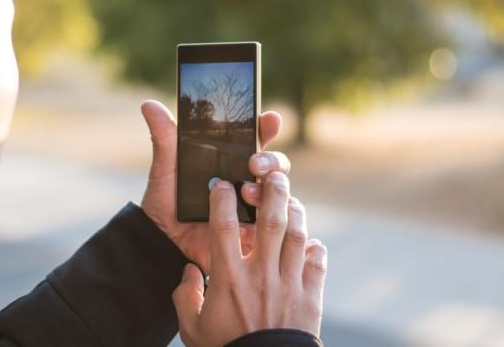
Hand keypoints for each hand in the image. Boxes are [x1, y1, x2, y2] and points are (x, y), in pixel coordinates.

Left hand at [140, 100, 289, 272]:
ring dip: (269, 191)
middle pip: (275, 165)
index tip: (269, 119)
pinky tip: (250, 224)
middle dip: (271, 160)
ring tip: (247, 193)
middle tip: (254, 163)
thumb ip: (164, 139)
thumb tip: (149, 105)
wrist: (161, 244)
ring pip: (279, 194)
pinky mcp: (251, 235)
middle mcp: (246, 182)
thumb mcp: (165, 171)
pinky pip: (273, 228)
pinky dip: (267, 222)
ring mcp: (252, 208)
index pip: (256, 138)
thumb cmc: (165, 203)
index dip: (266, 126)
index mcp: (229, 161)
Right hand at [173, 176, 326, 345]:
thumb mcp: (192, 328)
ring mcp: (289, 285)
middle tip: (273, 174)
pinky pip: (317, 265)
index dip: (222, 199)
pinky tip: (312, 242)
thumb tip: (189, 272)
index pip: (224, 226)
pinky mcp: (310, 299)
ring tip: (292, 200)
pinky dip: (316, 249)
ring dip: (296, 213)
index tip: (221, 184)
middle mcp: (261, 276)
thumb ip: (186, 296)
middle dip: (273, 192)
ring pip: (297, 237)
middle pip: (270, 221)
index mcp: (229, 279)